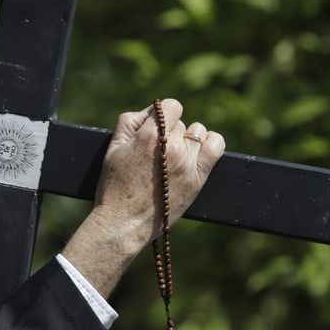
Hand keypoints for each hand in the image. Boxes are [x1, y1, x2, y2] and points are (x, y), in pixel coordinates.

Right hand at [63, 99, 225, 296]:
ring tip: (174, 157)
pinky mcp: (197, 179)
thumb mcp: (113, 147)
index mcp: (149, 136)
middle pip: (181, 124)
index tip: (156, 127)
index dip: (163, 115)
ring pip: (198, 133)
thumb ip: (130, 121)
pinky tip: (198, 151)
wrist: (124, 223)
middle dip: (169, 134)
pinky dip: (211, 143)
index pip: (171, 106)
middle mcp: (171, 147)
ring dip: (187, 140)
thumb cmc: (114, 186)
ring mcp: (187, 163)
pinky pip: (216, 146)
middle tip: (156, 154)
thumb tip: (151, 110)